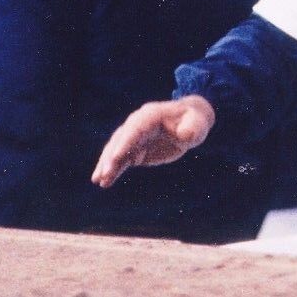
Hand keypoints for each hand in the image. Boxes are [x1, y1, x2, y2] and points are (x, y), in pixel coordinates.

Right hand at [91, 95, 215, 187]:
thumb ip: (193, 128)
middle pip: (121, 139)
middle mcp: (138, 124)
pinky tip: (104, 182)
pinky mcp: (134, 148)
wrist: (190, 122)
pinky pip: (120, 159)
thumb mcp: (198, 123)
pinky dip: (112, 169)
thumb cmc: (195, 121)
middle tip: (104, 174)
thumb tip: (185, 135)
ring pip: (116, 149)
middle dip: (112, 156)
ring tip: (98, 180)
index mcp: (152, 115)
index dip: (126, 142)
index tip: (116, 157)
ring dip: (107, 164)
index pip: (136, 128)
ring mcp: (134, 136)